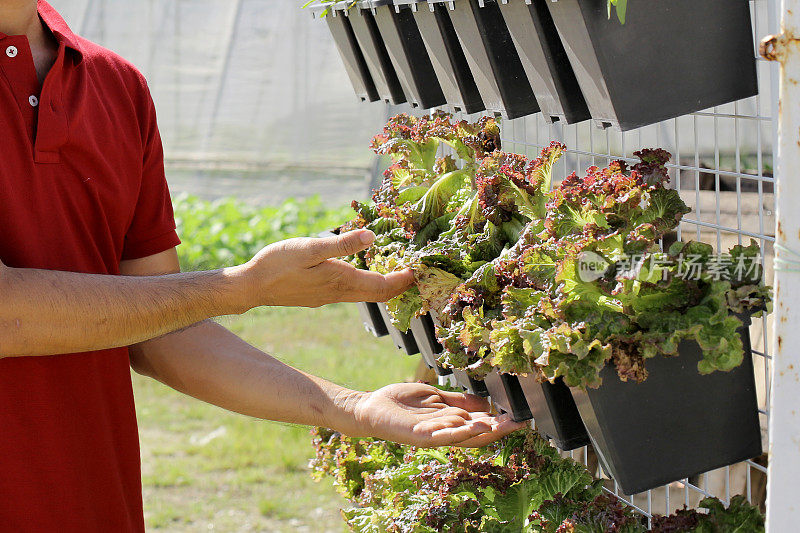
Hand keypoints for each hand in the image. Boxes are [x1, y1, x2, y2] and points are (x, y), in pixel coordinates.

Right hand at [240, 229, 414, 307]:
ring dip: (382, 283)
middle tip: (414, 270)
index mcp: (342, 282)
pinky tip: (360, 269)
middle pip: (379, 294)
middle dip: (399, 284)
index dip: (404, 279)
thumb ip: (341, 244)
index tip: (420, 269)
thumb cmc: (278, 264)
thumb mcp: (310, 248)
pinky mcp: (319, 295)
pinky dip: (364, 282)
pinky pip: (351, 291)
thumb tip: (372, 236)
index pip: (384, 286)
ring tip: (394, 266)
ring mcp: (329, 297)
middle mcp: (339, 293)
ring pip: (365, 293)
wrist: (251, 287)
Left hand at [347, 383, 526, 447]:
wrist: (372, 407)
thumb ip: (459, 401)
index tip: (520, 416)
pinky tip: (470, 425)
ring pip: (461, 437)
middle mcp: (445, 432)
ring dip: (481, 432)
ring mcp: (432, 436)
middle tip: (518, 422)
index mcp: (451, 422)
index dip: (499, 421)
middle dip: (497, 429)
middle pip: (476, 434)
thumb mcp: (436, 397)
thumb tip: (486, 403)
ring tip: (500, 424)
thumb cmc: (402, 403)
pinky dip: (456, 432)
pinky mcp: (418, 436)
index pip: (480, 424)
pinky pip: (440, 436)